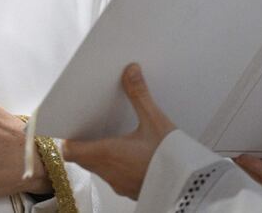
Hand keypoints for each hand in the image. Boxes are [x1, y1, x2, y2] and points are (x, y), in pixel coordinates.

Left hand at [60, 63, 174, 199]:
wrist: (193, 188)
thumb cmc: (174, 160)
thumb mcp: (155, 121)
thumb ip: (139, 95)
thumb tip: (130, 71)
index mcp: (107, 153)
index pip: (70, 151)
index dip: (68, 138)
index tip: (72, 125)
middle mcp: (109, 172)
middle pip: (82, 159)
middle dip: (84, 143)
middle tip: (90, 126)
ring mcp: (120, 184)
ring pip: (97, 169)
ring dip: (99, 154)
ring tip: (110, 137)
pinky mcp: (132, 191)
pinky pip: (114, 177)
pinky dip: (114, 165)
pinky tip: (129, 154)